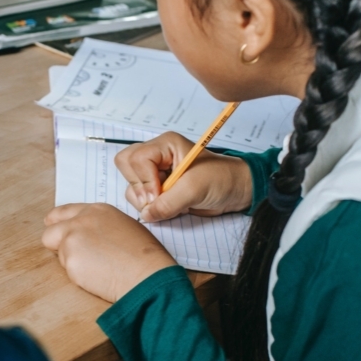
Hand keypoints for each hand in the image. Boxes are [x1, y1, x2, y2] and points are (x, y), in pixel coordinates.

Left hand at [43, 203, 175, 301]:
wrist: (146, 273)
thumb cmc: (143, 255)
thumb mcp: (122, 226)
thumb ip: (99, 226)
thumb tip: (87, 236)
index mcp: (96, 211)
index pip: (63, 213)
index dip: (56, 223)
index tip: (53, 229)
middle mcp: (80, 221)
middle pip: (50, 233)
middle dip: (56, 245)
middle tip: (72, 256)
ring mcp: (73, 240)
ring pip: (59, 254)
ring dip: (72, 262)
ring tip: (99, 267)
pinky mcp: (71, 261)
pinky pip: (67, 271)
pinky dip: (79, 276)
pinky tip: (98, 276)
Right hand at [114, 132, 251, 221]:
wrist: (234, 191)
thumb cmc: (221, 179)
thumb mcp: (195, 189)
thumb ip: (168, 203)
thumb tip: (146, 214)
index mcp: (165, 145)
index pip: (136, 158)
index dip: (144, 180)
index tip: (159, 194)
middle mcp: (156, 156)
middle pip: (125, 165)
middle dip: (138, 186)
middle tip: (158, 198)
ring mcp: (154, 173)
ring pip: (130, 185)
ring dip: (145, 200)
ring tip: (170, 203)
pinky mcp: (156, 189)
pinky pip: (138, 198)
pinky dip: (150, 207)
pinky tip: (170, 206)